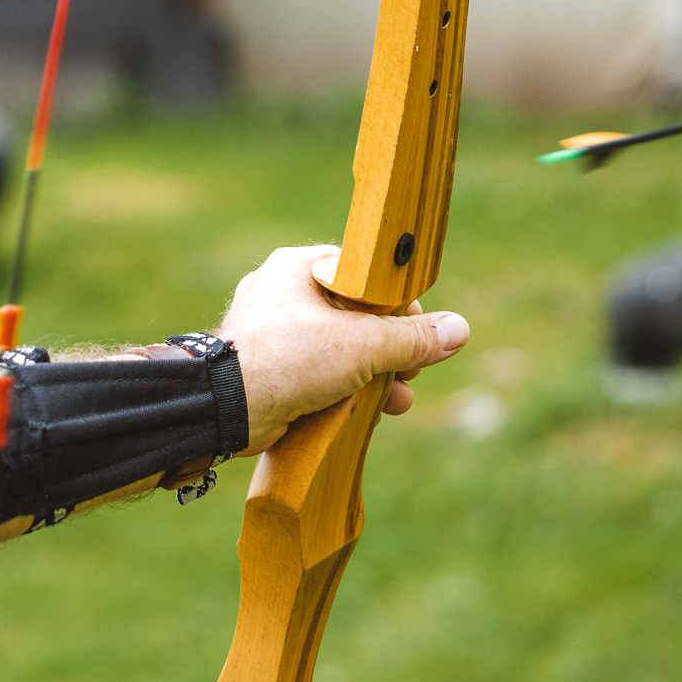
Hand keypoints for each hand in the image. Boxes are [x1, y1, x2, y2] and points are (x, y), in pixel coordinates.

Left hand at [216, 245, 469, 450]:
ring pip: (338, 350)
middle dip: (391, 351)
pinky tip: (368, 413)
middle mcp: (283, 294)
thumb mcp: (360, 346)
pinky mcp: (268, 370)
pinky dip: (343, 390)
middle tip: (413, 374)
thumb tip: (459, 330)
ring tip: (398, 402)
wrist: (221, 408)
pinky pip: (316, 374)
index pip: (364, 275)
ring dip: (374, 377)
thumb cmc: (287, 359)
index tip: (422, 333)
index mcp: (299, 268)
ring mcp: (273, 334)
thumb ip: (411, 339)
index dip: (398, 305)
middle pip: (355, 317)